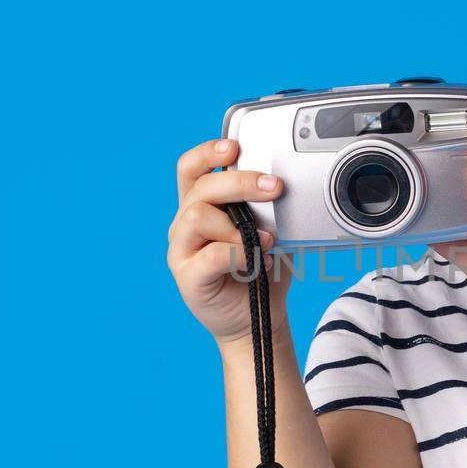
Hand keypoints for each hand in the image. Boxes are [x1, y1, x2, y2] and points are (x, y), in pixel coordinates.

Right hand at [165, 137, 293, 345]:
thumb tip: (284, 183)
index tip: (235, 147)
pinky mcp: (188, 277)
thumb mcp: (268, 229)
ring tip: (267, 238)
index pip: (190, 168)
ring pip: (197, 216)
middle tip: (274, 188)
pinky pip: (210, 254)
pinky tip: (259, 258)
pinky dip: (239, 252)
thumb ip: (267, 207)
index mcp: (199, 205)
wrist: (257, 320)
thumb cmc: (261, 271)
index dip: (208, 152)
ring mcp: (182, 251)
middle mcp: (184, 224)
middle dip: (240, 182)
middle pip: (200, 187)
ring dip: (237, 223)